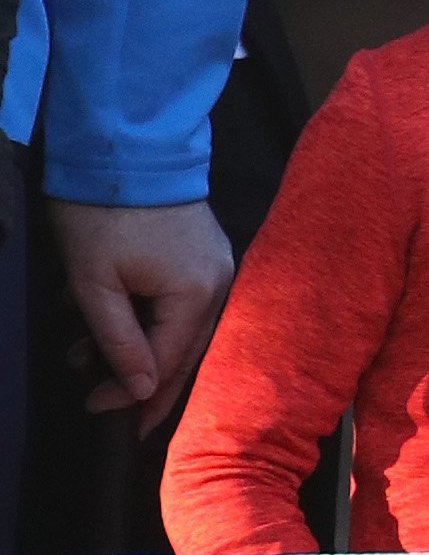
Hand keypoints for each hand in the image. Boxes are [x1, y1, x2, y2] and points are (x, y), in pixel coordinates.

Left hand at [47, 196, 236, 429]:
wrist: (123, 144)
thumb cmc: (103, 213)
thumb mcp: (94, 283)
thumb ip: (119, 340)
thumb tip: (140, 390)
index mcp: (197, 294)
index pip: (167, 363)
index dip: (132, 393)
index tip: (96, 409)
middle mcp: (219, 285)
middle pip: (183, 352)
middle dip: (141, 382)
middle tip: (110, 410)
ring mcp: (216, 266)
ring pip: (180, 327)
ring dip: (136, 346)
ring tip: (84, 353)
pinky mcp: (204, 252)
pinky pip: (180, 302)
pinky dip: (146, 318)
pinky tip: (109, 319)